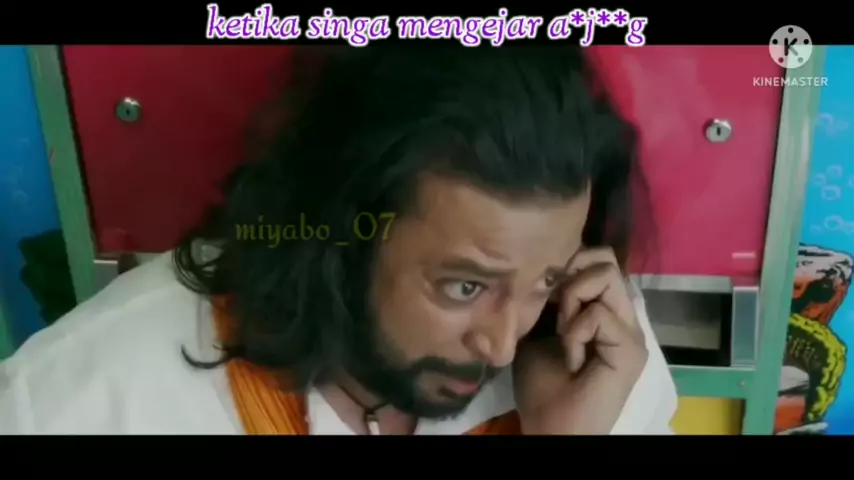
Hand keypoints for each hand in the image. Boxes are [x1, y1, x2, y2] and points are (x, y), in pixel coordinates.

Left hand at [514, 247, 647, 434]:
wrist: (550, 426)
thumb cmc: (542, 384)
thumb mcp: (536, 330)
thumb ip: (546, 300)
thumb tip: (544, 267)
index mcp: (604, 310)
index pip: (600, 258)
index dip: (571, 261)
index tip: (547, 287)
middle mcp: (622, 316)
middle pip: (606, 260)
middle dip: (571, 275)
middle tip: (556, 310)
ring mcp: (631, 331)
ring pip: (607, 275)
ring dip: (573, 300)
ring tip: (564, 334)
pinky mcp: (632, 349)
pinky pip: (599, 314)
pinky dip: (575, 332)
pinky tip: (572, 359)